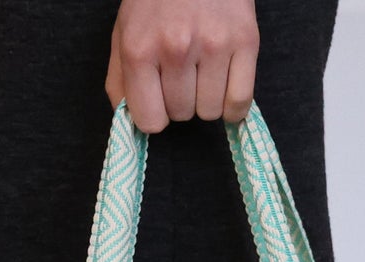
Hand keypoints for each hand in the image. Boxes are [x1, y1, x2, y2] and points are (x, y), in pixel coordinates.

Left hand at [106, 0, 258, 133]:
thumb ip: (120, 82)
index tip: (159, 98)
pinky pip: (239, 102)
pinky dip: (233, 105)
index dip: (155, 114)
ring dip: (207, 100)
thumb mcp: (124, 33)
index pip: (150, 122)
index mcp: (140, 50)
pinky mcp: (245, 41)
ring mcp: (214, 44)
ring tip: (203, 70)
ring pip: (211, 112)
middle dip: (181, 101)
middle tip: (183, 71)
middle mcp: (176, 48)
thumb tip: (128, 124)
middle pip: (182, 116)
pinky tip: (224, 86)